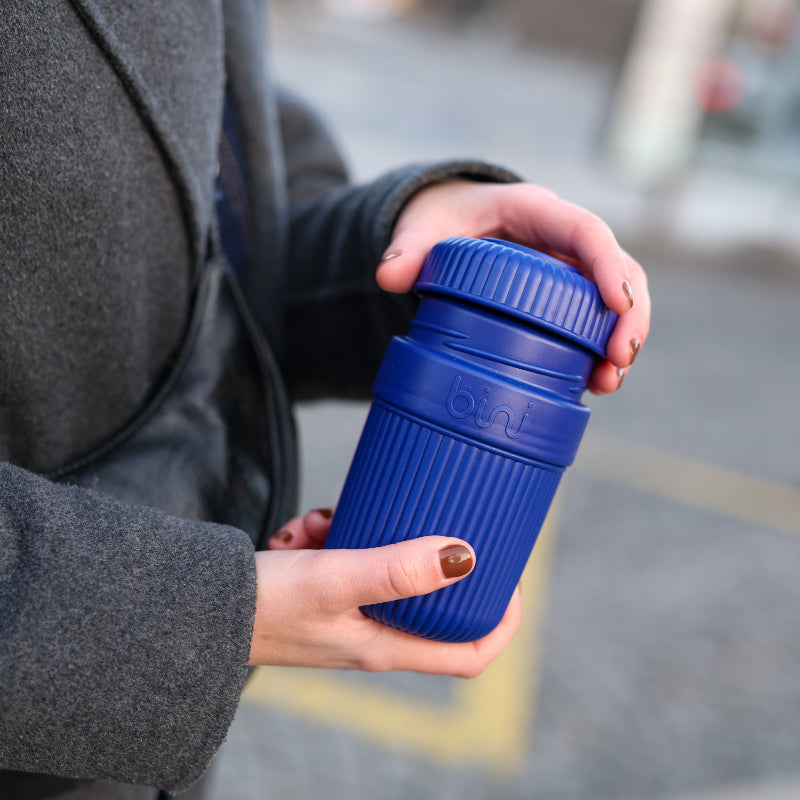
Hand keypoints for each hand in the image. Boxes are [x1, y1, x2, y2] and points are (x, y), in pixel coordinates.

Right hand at [249, 508, 521, 676]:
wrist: (198, 611)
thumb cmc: (264, 606)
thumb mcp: (335, 579)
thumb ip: (397, 569)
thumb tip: (466, 556)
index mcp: (388, 646)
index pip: (470, 654)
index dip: (503, 621)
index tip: (511, 574)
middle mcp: (375, 633)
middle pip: (430, 596)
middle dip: (420, 552)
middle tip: (409, 518)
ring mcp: (349, 611)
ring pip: (383, 562)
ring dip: (362, 532)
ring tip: (321, 522)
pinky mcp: (326, 590)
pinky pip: (347, 551)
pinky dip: (331, 531)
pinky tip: (303, 528)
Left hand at [377, 180, 650, 394]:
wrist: (448, 223)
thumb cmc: (442, 218)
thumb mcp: (423, 226)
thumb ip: (407, 246)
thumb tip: (388, 276)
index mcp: (537, 212)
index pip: (587, 232)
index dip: (608, 266)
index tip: (617, 304)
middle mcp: (564, 239)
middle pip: (619, 269)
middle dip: (628, 316)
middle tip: (616, 362)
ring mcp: (569, 269)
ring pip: (616, 298)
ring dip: (620, 340)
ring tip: (608, 383)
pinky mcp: (563, 297)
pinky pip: (596, 319)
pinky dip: (599, 350)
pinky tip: (595, 383)